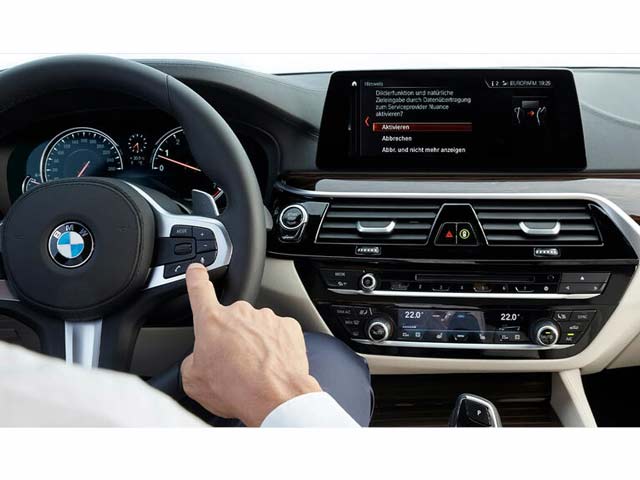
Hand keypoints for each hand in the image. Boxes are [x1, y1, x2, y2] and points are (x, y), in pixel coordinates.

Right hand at [180, 263, 321, 425]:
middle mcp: (240, 313)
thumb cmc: (235, 389)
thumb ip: (192, 361)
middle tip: (233, 365)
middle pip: (232, 321)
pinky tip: (272, 367)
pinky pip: (277, 334)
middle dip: (232, 339)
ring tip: (255, 371)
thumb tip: (198, 361)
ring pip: (256, 328)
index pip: (199, 290)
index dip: (196, 278)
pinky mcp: (289, 326)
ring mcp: (266, 318)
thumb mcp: (194, 381)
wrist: (275, 397)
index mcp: (212, 321)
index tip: (196, 270)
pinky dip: (275, 348)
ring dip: (254, 345)